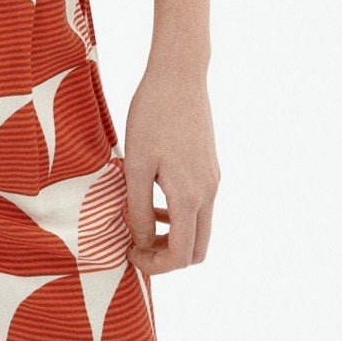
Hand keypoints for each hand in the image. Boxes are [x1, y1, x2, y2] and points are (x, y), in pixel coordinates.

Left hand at [121, 66, 219, 274]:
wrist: (179, 75)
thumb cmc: (152, 115)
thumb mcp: (136, 164)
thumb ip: (139, 208)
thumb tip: (140, 241)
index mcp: (190, 196)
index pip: (180, 255)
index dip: (154, 265)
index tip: (128, 253)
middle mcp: (208, 193)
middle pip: (196, 249)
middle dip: (166, 256)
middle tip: (136, 244)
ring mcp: (213, 180)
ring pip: (199, 228)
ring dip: (172, 235)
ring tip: (139, 221)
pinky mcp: (210, 168)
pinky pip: (199, 206)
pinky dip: (178, 214)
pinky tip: (152, 196)